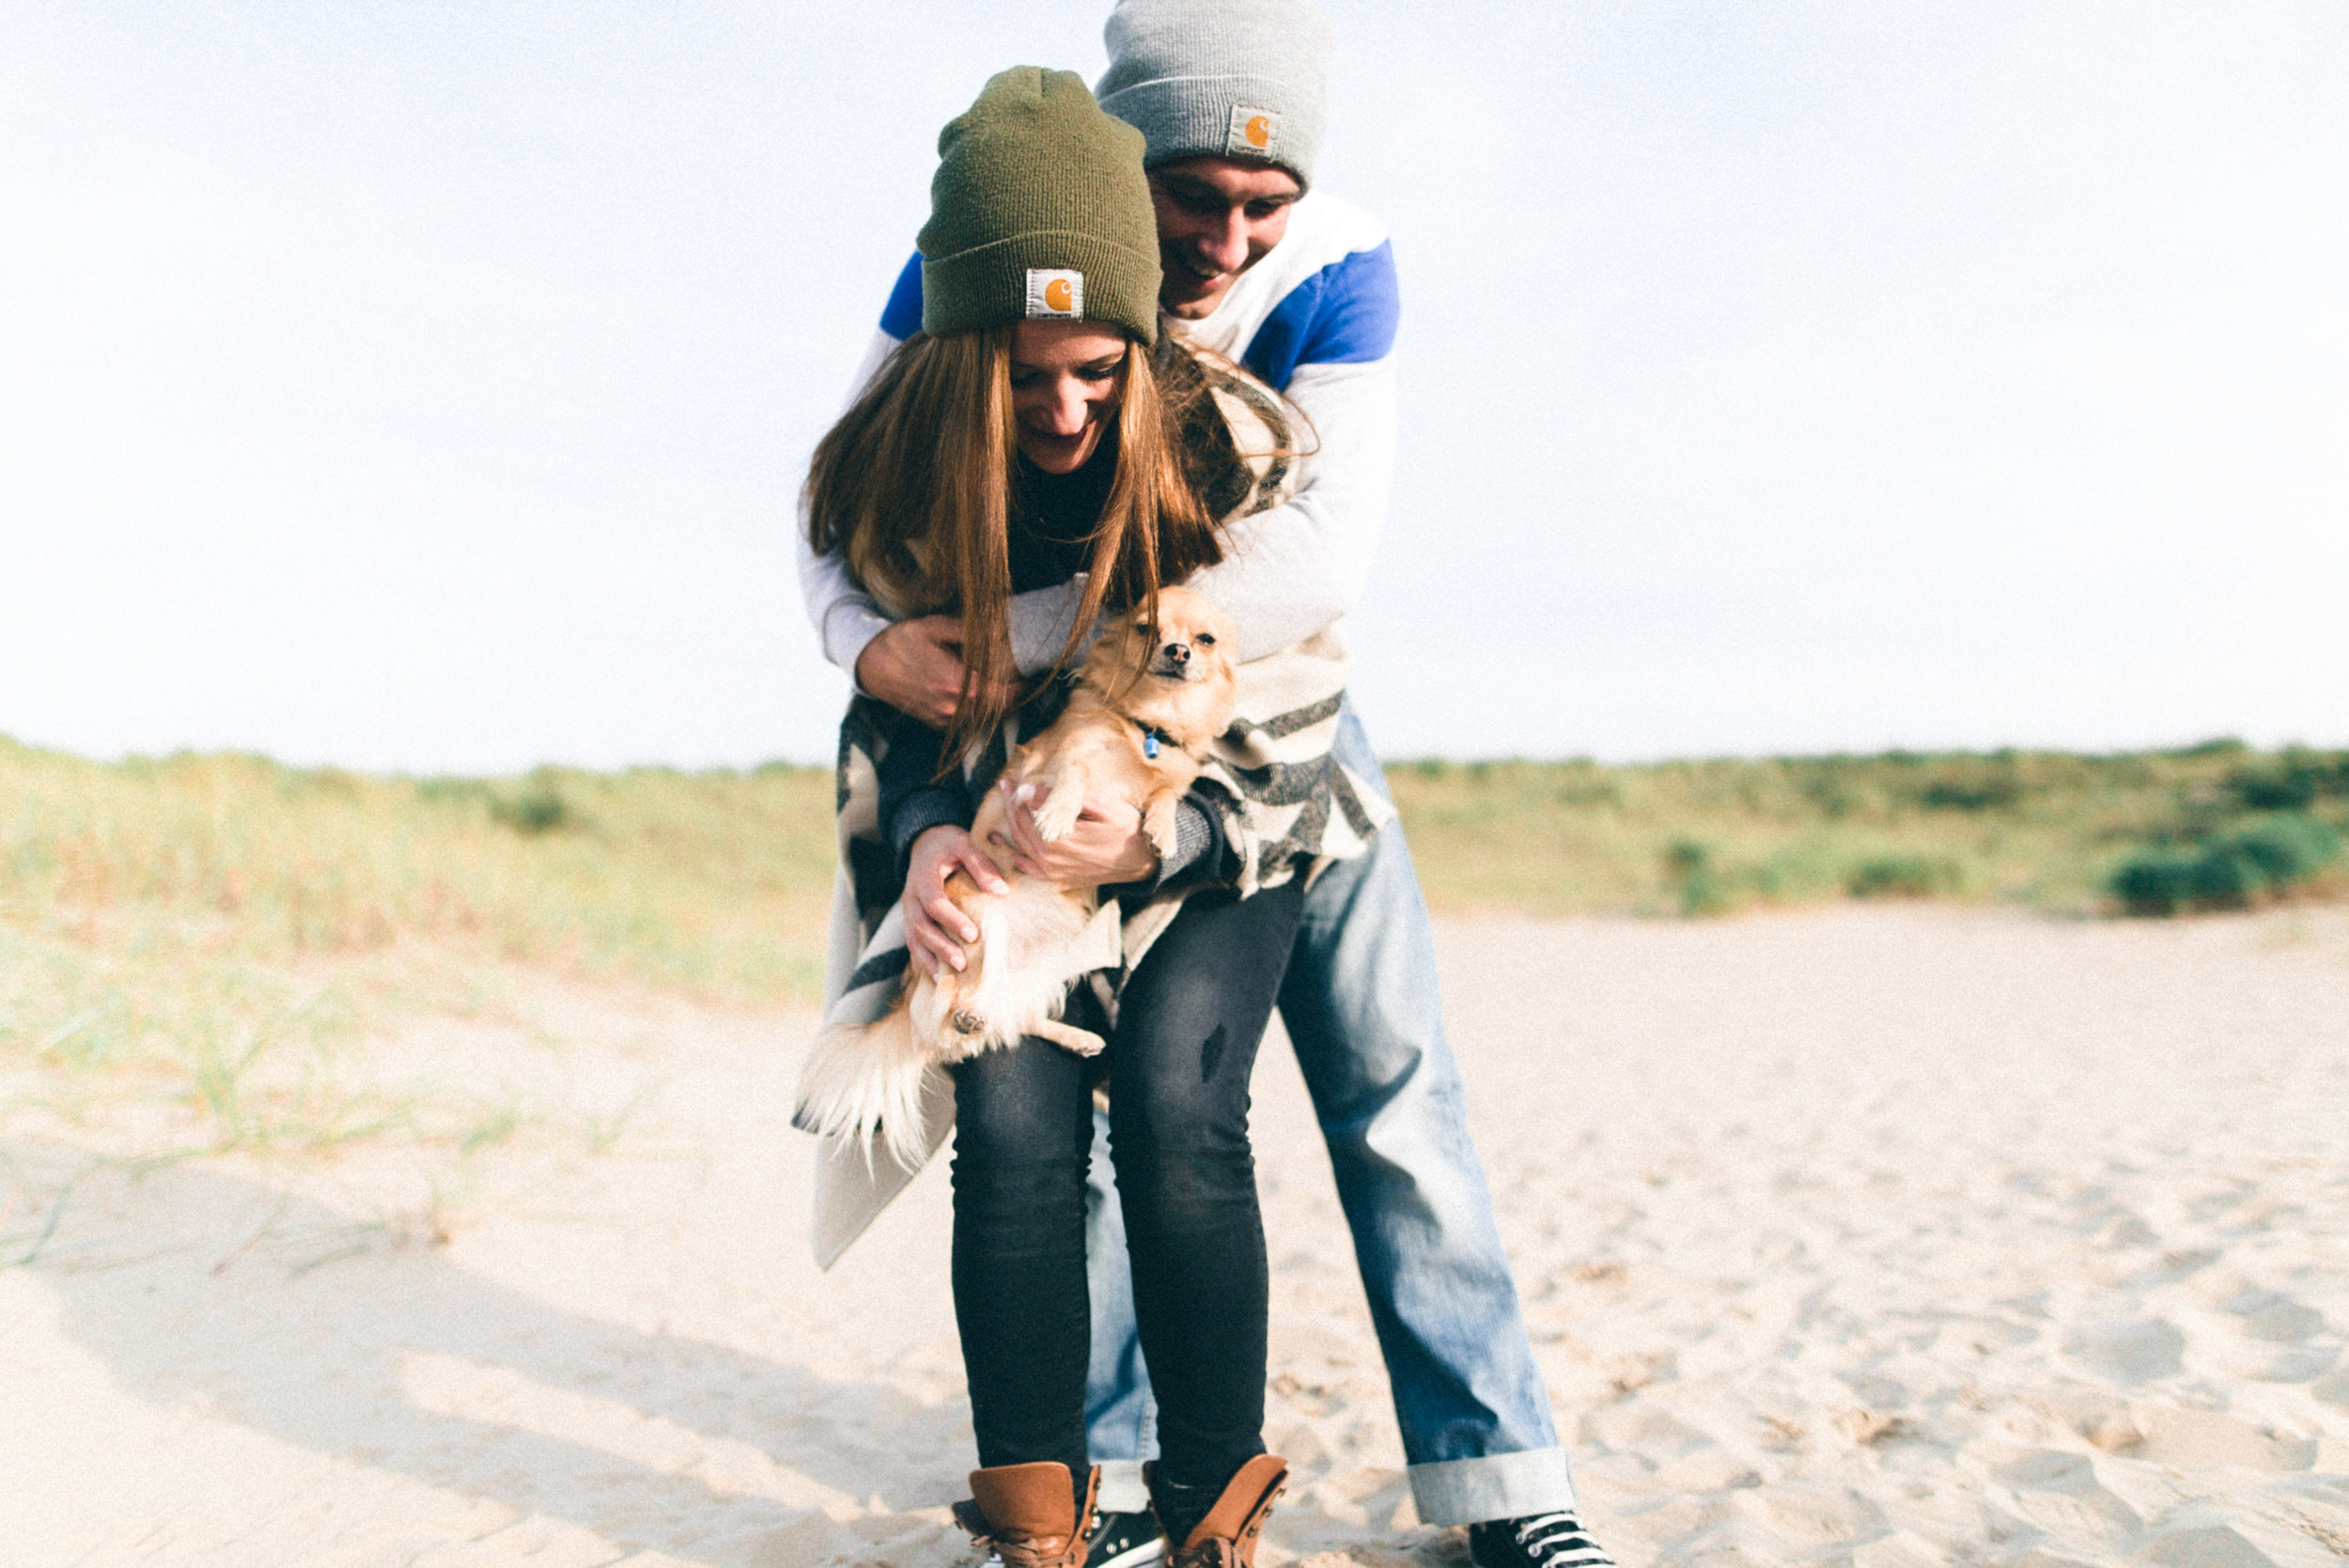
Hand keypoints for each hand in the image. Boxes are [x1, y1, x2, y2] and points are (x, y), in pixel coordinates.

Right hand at [855, 615, 1022, 728]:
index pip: (1001, 696)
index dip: (1019, 688)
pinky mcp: (935, 723)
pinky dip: (976, 709)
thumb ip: (968, 631)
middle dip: (1011, 696)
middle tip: (1019, 678)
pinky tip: (977, 691)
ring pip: (981, 717)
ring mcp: (942, 718)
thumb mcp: (933, 627)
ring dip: (994, 704)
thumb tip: (998, 631)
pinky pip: (965, 720)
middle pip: (996, 709)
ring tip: (1001, 683)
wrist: (870, 666)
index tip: (1027, 676)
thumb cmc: (901, 643)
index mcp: (955, 684)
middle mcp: (951, 707)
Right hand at [902, 825, 1009, 977]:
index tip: (973, 934)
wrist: (925, 842)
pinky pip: (913, 944)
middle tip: (963, 963)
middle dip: (941, 946)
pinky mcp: (911, 920)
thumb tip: (1003, 891)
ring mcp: (908, 910)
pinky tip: (940, 977)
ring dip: (931, 958)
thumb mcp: (964, 843)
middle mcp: (911, 896)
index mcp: (923, 876)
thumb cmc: (949, 844)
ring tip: (949, 977)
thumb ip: (981, 864)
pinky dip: (924, 961)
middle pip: (920, 926)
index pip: (934, 903)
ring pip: (914, 939)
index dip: (951, 920)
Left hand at [992, 782, 1158, 887]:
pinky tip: (1008, 842)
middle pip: (1019, 827)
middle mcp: (1050, 858)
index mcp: (1058, 838)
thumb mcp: (1102, 805)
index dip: (1017, 794)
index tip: (1012, 780)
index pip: (1027, 812)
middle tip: (1006, 786)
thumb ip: (1065, 798)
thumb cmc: (1125, 828)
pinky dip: (1015, 853)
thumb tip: (1030, 790)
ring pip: (1020, 845)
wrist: (1141, 861)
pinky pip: (1027, 867)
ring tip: (1008, 804)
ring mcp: (1052, 872)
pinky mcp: (1057, 879)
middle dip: (1011, 805)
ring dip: (1011, 824)